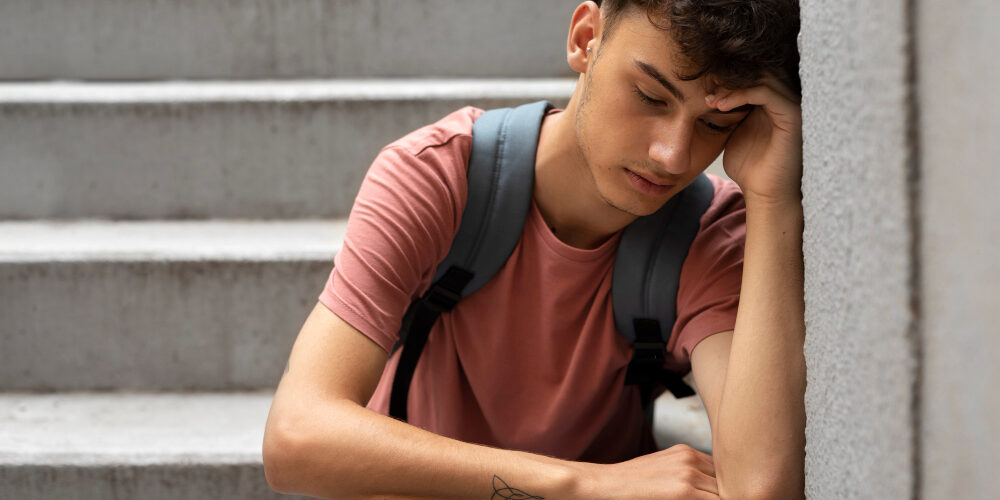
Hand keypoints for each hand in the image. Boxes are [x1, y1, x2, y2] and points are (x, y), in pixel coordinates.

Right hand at [578, 444, 719, 498]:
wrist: (605, 486)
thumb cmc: (631, 485)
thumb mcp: (664, 469)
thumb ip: (689, 474)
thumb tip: (715, 489)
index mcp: (687, 452)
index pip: (723, 472)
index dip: (727, 487)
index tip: (725, 493)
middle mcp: (691, 459)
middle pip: (727, 482)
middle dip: (727, 495)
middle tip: (730, 497)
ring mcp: (688, 475)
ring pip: (724, 493)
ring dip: (723, 499)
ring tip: (709, 498)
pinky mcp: (684, 493)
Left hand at [706, 78, 802, 206]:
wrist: (765, 194)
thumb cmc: (748, 168)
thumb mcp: (730, 133)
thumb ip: (725, 112)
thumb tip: (703, 94)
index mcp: (770, 101)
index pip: (749, 74)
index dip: (723, 77)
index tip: (698, 87)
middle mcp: (783, 99)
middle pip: (756, 70)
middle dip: (726, 77)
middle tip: (702, 87)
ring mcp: (790, 104)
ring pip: (760, 77)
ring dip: (730, 85)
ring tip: (709, 99)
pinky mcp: (792, 115)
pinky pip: (766, 92)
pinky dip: (741, 94)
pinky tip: (721, 105)